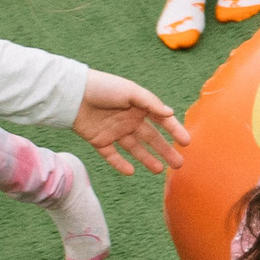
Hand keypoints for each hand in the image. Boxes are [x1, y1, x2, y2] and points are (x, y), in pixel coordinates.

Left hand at [74, 70, 190, 174]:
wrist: (73, 94)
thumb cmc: (104, 87)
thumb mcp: (130, 91)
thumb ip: (151, 103)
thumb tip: (170, 114)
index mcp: (139, 107)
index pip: (161, 121)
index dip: (174, 130)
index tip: (186, 142)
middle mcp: (129, 120)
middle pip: (151, 138)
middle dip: (165, 150)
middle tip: (178, 164)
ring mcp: (115, 132)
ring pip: (135, 149)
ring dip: (147, 159)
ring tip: (159, 171)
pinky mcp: (99, 141)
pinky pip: (112, 155)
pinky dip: (120, 164)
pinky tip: (131, 172)